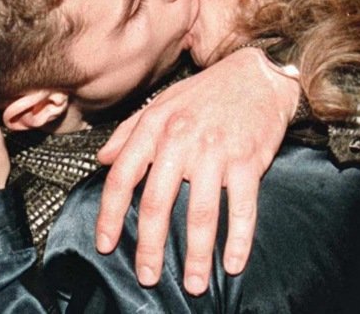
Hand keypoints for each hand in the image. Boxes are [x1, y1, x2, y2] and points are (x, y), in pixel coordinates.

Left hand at [94, 48, 299, 294]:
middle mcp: (180, 140)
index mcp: (154, 127)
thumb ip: (129, 132)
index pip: (122, 177)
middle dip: (149, 246)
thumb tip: (102, 159)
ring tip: (194, 284)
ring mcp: (215, 152)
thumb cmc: (206, 93)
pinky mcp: (248, 160)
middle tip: (147, 276)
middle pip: (156, 203)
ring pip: (200, 213)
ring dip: (196, 255)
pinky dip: (238, 240)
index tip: (105, 243)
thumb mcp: (160, 103)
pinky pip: (242, 208)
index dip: (110, 214)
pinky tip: (232, 264)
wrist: (257, 76)